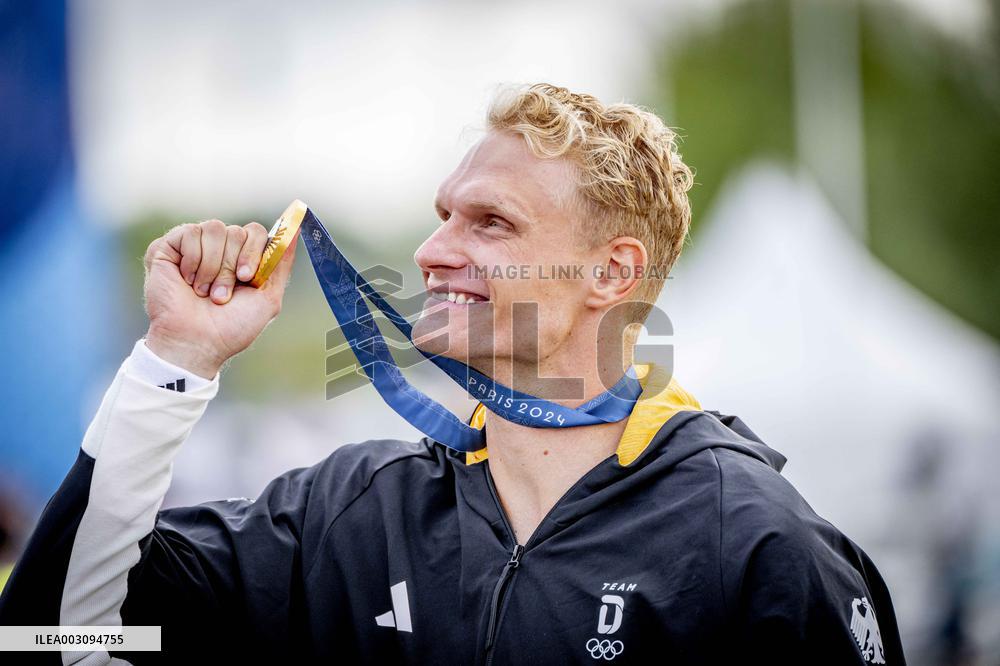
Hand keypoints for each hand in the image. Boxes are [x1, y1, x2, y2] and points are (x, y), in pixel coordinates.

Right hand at [142, 218, 297, 377]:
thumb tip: (297, 228)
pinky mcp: (169, 247)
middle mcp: (220, 249)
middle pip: (237, 231)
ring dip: (213, 267)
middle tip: (222, 295)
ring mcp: (195, 246)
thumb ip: (282, 263)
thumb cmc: (231, 328)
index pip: (256, 232)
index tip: (247, 277)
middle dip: (231, 266)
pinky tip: (187, 280)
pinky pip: (190, 232)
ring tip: (204, 291)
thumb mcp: (268, 297)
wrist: (195, 343)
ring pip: (214, 228)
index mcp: (242, 259)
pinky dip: (193, 260)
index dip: (255, 251)